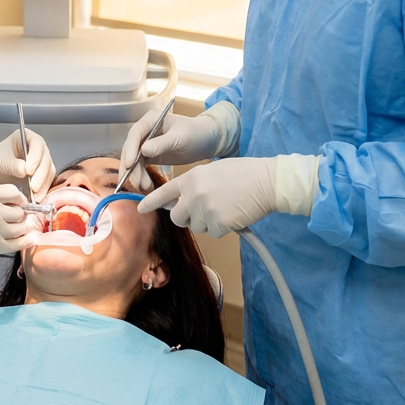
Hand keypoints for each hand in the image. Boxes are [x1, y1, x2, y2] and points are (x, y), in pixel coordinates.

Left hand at [0, 129, 55, 197]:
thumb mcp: (0, 162)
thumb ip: (12, 165)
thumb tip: (24, 170)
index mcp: (26, 137)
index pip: (37, 144)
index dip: (35, 157)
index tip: (29, 171)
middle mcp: (36, 147)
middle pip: (45, 158)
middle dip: (41, 174)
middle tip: (33, 187)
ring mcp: (41, 161)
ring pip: (49, 171)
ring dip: (43, 184)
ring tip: (35, 196)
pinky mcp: (42, 174)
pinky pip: (47, 181)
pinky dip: (43, 190)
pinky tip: (36, 198)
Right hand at [0, 181, 36, 290]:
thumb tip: (1, 190)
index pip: (13, 192)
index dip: (17, 196)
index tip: (16, 200)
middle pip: (20, 210)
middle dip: (20, 211)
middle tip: (17, 214)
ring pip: (22, 227)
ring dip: (23, 226)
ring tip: (21, 225)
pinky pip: (18, 244)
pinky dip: (26, 240)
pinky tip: (28, 237)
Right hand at [119, 107, 225, 190]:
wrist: (206, 140)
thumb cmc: (195, 133)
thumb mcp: (179, 137)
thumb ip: (162, 143)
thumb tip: (143, 150)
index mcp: (151, 119)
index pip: (135, 133)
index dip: (130, 149)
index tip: (129, 164)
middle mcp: (146, 130)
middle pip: (131, 148)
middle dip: (130, 166)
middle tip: (135, 182)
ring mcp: (147, 143)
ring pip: (134, 159)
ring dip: (135, 174)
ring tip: (144, 187)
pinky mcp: (150, 155)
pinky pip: (140, 166)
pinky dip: (141, 176)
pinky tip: (146, 185)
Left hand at [139, 158, 278, 237]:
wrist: (265, 181)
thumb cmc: (241, 174)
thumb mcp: (210, 172)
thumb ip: (193, 185)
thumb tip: (181, 201)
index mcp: (190, 179)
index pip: (164, 193)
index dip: (150, 202)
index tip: (140, 208)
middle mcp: (193, 194)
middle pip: (177, 217)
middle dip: (186, 218)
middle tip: (202, 211)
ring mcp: (205, 210)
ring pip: (196, 227)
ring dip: (206, 222)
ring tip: (223, 208)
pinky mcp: (218, 224)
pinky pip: (213, 233)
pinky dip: (222, 228)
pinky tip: (232, 215)